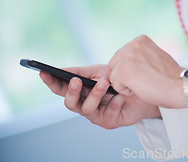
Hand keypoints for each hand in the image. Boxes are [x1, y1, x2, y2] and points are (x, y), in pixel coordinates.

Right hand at [40, 64, 159, 128]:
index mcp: (79, 92)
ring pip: (87, 109)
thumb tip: (62, 70)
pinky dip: (115, 101)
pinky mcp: (110, 121)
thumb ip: (82, 72)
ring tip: (104, 82)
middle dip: (71, 92)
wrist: (140, 90)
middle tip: (76, 80)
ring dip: (95, 94)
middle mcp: (84, 105)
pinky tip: (120, 93)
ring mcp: (96, 115)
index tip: (43, 72)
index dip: (50, 82)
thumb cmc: (117, 80)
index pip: (60, 88)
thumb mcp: (99, 71)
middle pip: (70, 103)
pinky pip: (109, 112)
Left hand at [108, 35, 185, 108]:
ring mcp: (129, 56)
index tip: (147, 72)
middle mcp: (133, 44)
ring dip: (125, 84)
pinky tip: (141, 88)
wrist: (181, 87)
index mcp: (140, 39)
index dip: (130, 69)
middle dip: (124, 76)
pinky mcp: (125, 70)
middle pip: (114, 65)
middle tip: (144, 79)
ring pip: (113, 75)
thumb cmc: (169, 77)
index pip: (121, 56)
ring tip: (144, 83)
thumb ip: (139, 55)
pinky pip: (115, 85)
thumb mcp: (153, 56)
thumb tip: (123, 62)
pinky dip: (126, 91)